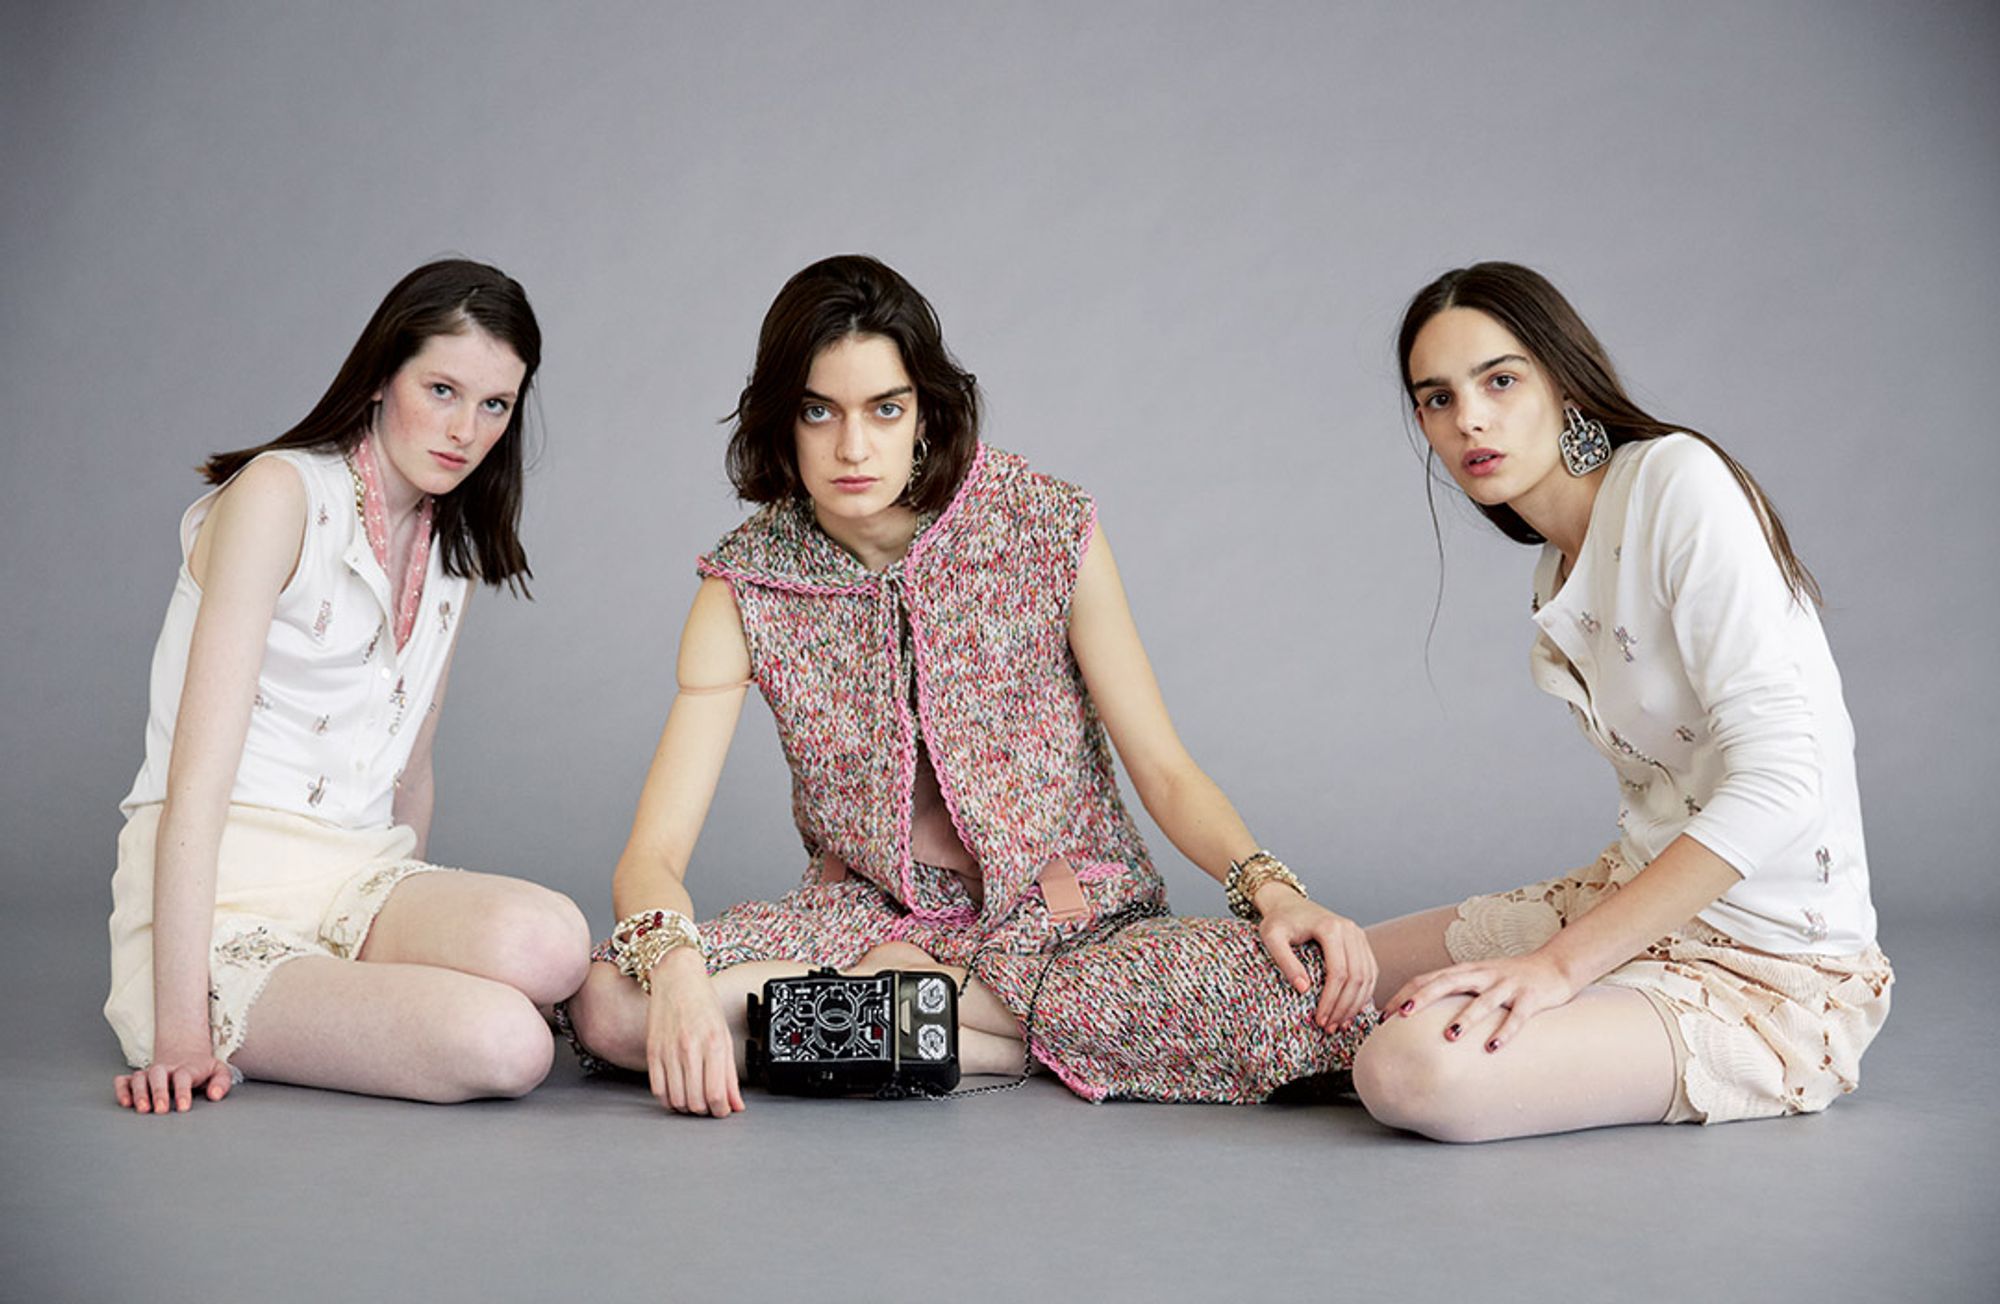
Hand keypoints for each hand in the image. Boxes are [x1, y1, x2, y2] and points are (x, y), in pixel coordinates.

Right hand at [114, 1039, 232, 1114]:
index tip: (183, 1107)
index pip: (183, 1076)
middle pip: (158, 1074)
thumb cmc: (202, 1068)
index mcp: (186, 1068)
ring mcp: (149, 1073)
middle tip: (160, 1110)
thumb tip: (215, 1095)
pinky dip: (122, 1090)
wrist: (184, 1053)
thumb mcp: (219, 1071)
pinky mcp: (136, 1078)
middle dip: (158, 1092)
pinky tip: (125, 1103)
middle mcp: (165, 1069)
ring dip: (138, 1092)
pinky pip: (124, 1081)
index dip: (183, 1091)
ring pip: (139, 1078)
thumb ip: (222, 1082)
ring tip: (142, 1109)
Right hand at [645, 946, 744, 1116]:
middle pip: (696, 1101)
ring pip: (677, 1100)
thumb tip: (736, 1103)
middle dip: (705, 1111)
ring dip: (687, 1107)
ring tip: (694, 1100)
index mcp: (713, 1044)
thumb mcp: (724, 1036)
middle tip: (710, 1106)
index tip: (723, 1110)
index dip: (721, 1111)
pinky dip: (668, 1100)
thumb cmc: (703, 1005)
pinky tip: (677, 1095)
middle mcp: (690, 1049)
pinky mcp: (653, 1052)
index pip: (716, 1094)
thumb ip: (730, 1074)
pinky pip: (658, 1090)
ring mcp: (669, 1052)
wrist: (677, 980)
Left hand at [1256, 890, 1377, 1030]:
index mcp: (1331, 928)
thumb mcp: (1272, 938)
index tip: (1320, 1020)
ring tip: (1340, 1025)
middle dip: (1344, 1007)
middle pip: (1357, 977)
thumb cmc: (1278, 920)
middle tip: (1330, 1028)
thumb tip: (1304, 989)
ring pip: (1368, 977)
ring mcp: (1359, 936)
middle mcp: (1350, 930)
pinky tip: (1351, 1011)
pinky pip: (1370, 972)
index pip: (1338, 972)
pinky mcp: (1361, 943)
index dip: (1331, 1000)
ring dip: (1356, 1004)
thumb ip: (1285, 961)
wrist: (1288, 903)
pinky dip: (1364, 994)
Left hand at [1386, 950, 1579, 1052]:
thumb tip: (1418, 1013)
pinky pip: (1517, 1017)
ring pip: (1483, 1001)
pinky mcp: (1530, 998)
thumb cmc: (1509, 978)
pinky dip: (1505, 1032)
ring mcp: (1507, 985)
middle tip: (1403, 1016)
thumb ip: (1452, 991)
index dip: (1405, 994)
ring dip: (1466, 1018)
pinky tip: (1492, 1048)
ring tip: (1450, 1035)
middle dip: (1423, 998)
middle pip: (1447, 982)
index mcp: (1466, 971)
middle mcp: (1483, 975)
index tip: (1384, 1015)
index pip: (1428, 978)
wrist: (1555, 966)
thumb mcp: (1477, 979)